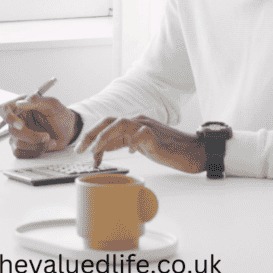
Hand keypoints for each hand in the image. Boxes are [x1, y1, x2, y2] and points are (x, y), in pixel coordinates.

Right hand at [0, 95, 78, 158]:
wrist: (67, 131)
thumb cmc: (59, 114)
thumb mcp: (51, 104)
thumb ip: (35, 101)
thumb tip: (19, 103)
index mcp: (21, 106)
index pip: (3, 109)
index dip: (8, 117)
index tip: (20, 125)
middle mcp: (17, 120)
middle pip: (12, 130)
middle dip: (30, 136)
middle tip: (46, 136)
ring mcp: (18, 135)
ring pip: (17, 144)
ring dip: (36, 144)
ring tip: (49, 139)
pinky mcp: (22, 147)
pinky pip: (21, 154)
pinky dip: (35, 152)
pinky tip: (46, 146)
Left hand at [77, 115, 206, 172]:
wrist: (192, 151)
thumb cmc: (168, 149)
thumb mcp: (141, 146)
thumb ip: (124, 142)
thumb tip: (102, 149)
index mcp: (133, 124)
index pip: (107, 125)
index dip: (92, 137)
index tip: (82, 151)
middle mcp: (138, 121)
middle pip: (109, 121)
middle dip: (92, 134)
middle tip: (80, 150)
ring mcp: (148, 126)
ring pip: (121, 123)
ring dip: (105, 137)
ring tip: (96, 151)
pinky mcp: (157, 136)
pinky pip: (142, 134)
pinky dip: (134, 142)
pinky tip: (131, 152)